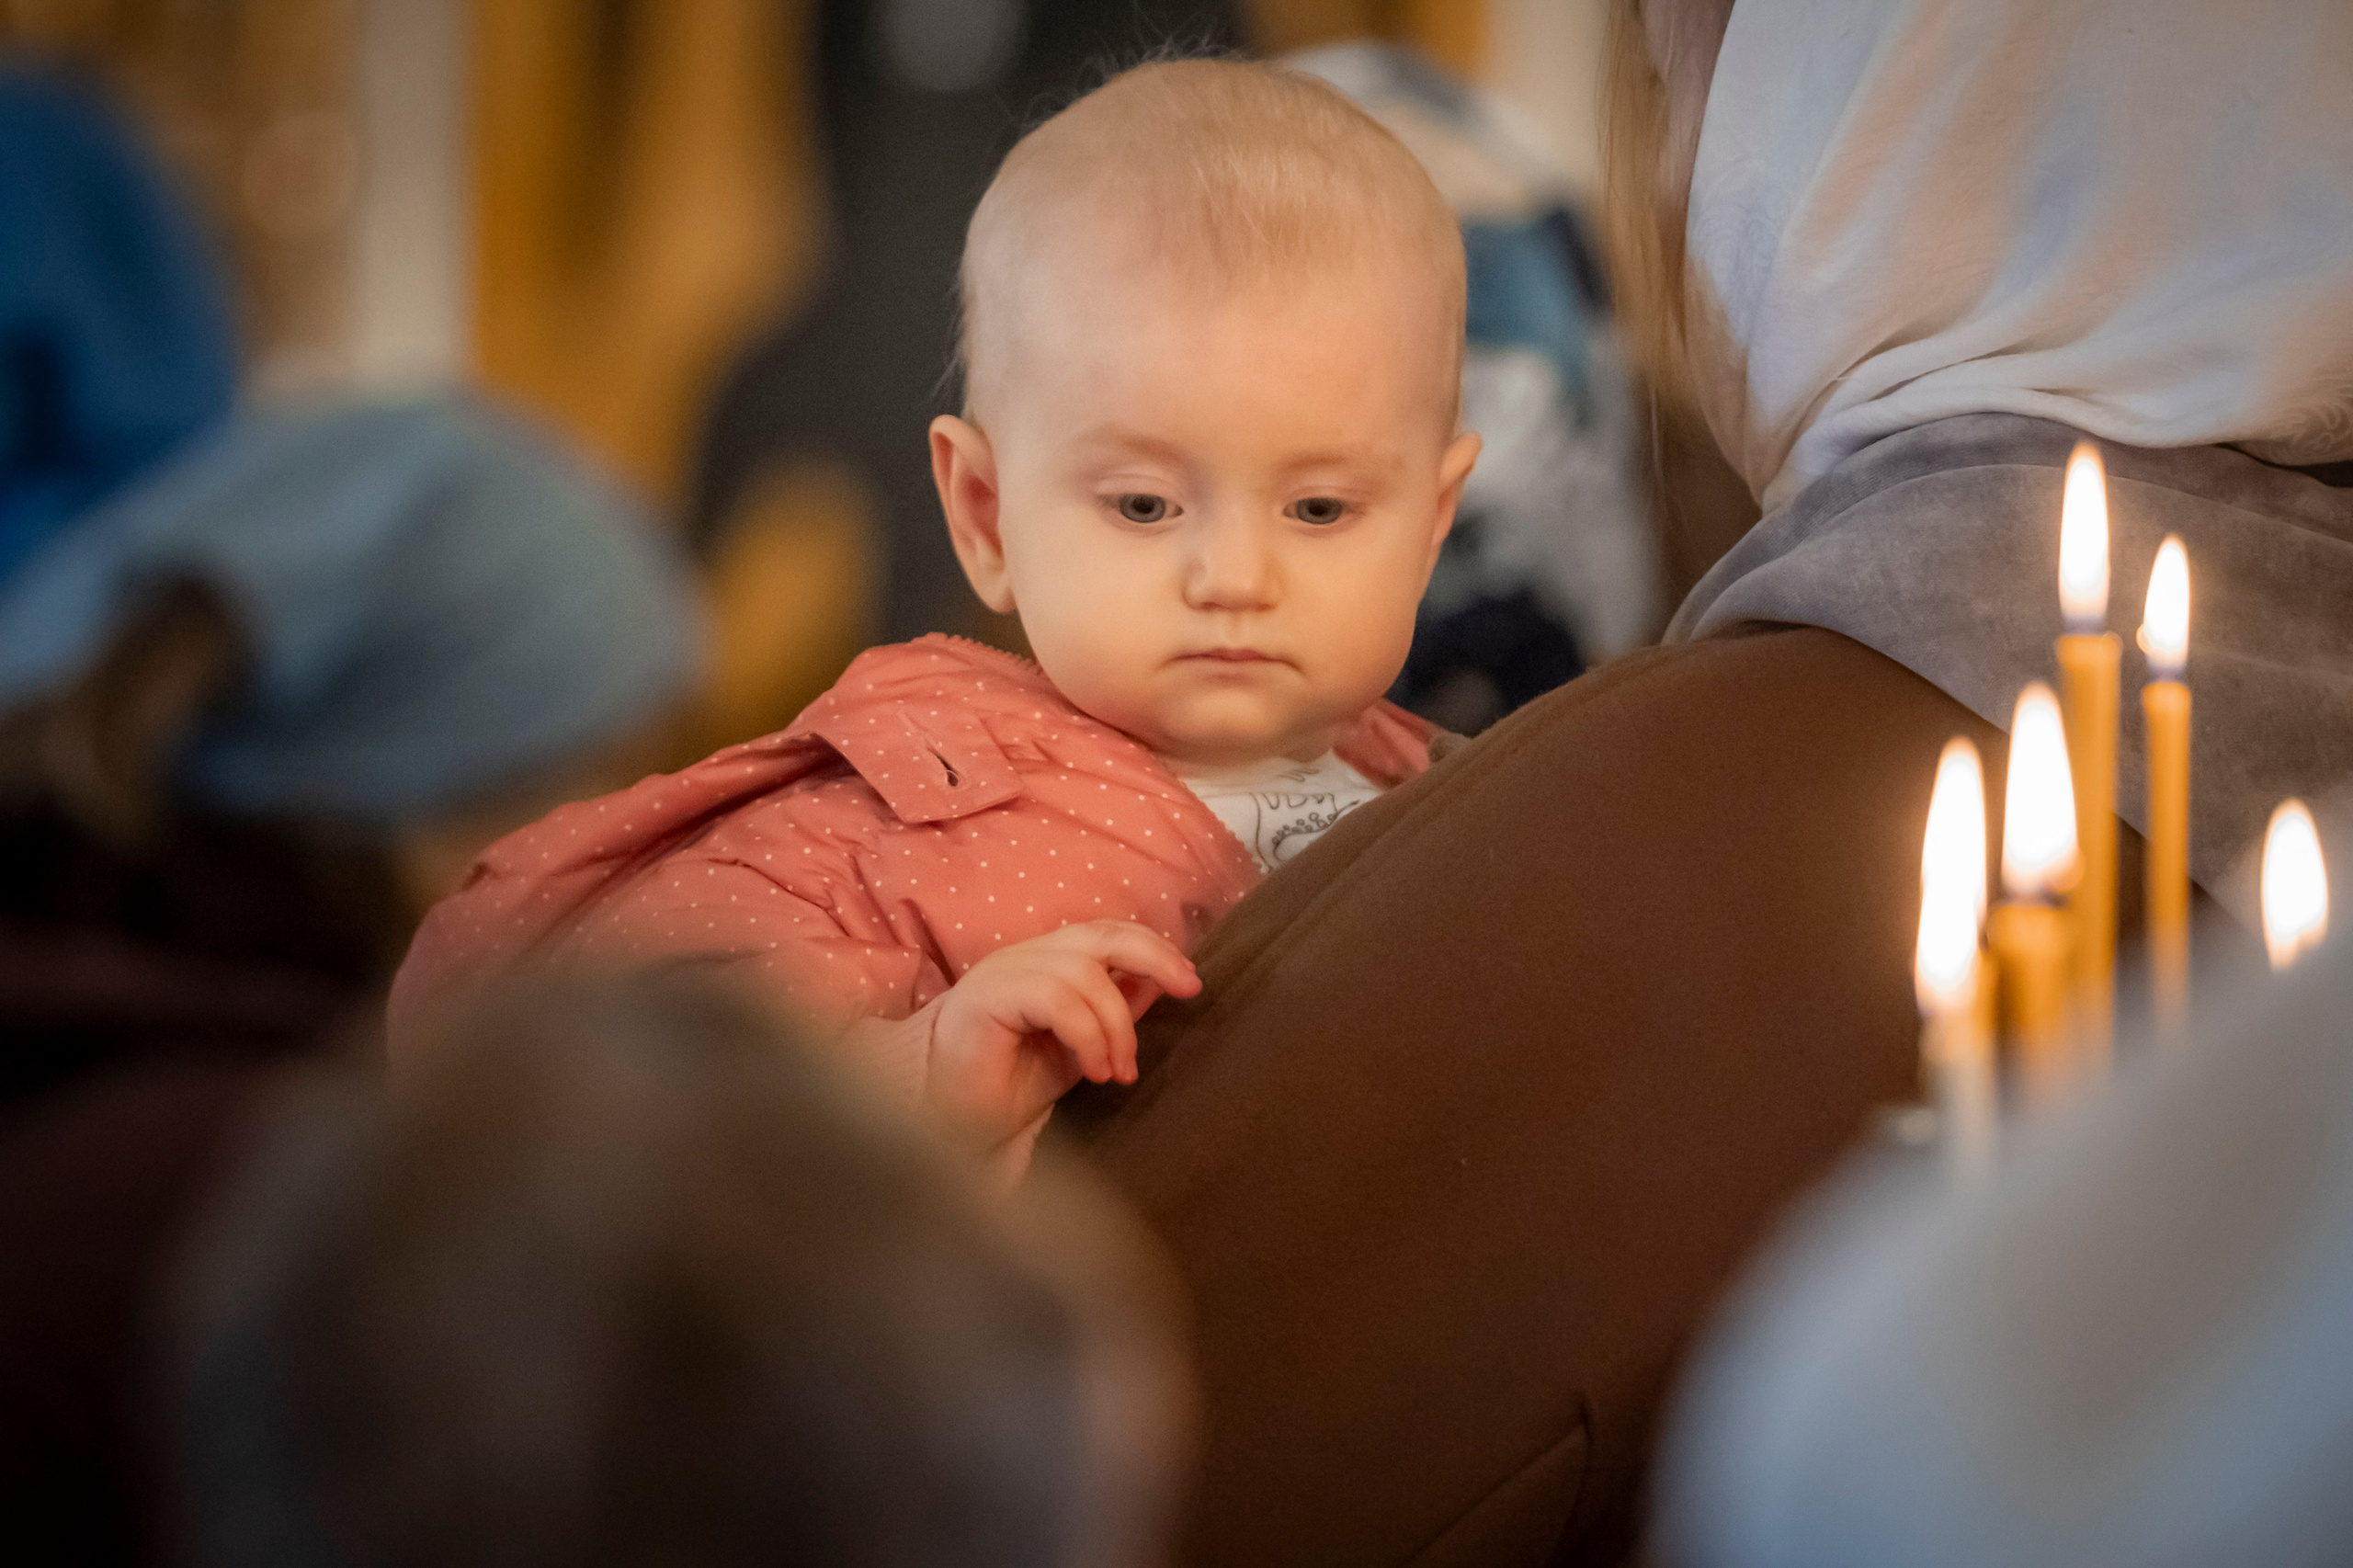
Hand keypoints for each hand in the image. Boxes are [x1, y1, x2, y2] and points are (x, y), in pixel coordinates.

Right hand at [924, 921, 1199, 1149]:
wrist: (943, 1121)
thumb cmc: (1004, 1088)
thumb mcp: (1076, 1051)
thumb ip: (1110, 1016)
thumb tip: (1157, 988)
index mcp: (1046, 963)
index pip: (1108, 934)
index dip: (1154, 949)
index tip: (1190, 983)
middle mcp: (1025, 958)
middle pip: (1102, 934)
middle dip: (1154, 956)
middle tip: (1188, 989)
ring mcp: (1003, 973)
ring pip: (1083, 971)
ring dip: (1117, 1024)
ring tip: (1118, 1071)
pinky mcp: (986, 997)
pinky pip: (1055, 998)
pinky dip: (1088, 1033)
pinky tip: (1095, 1070)